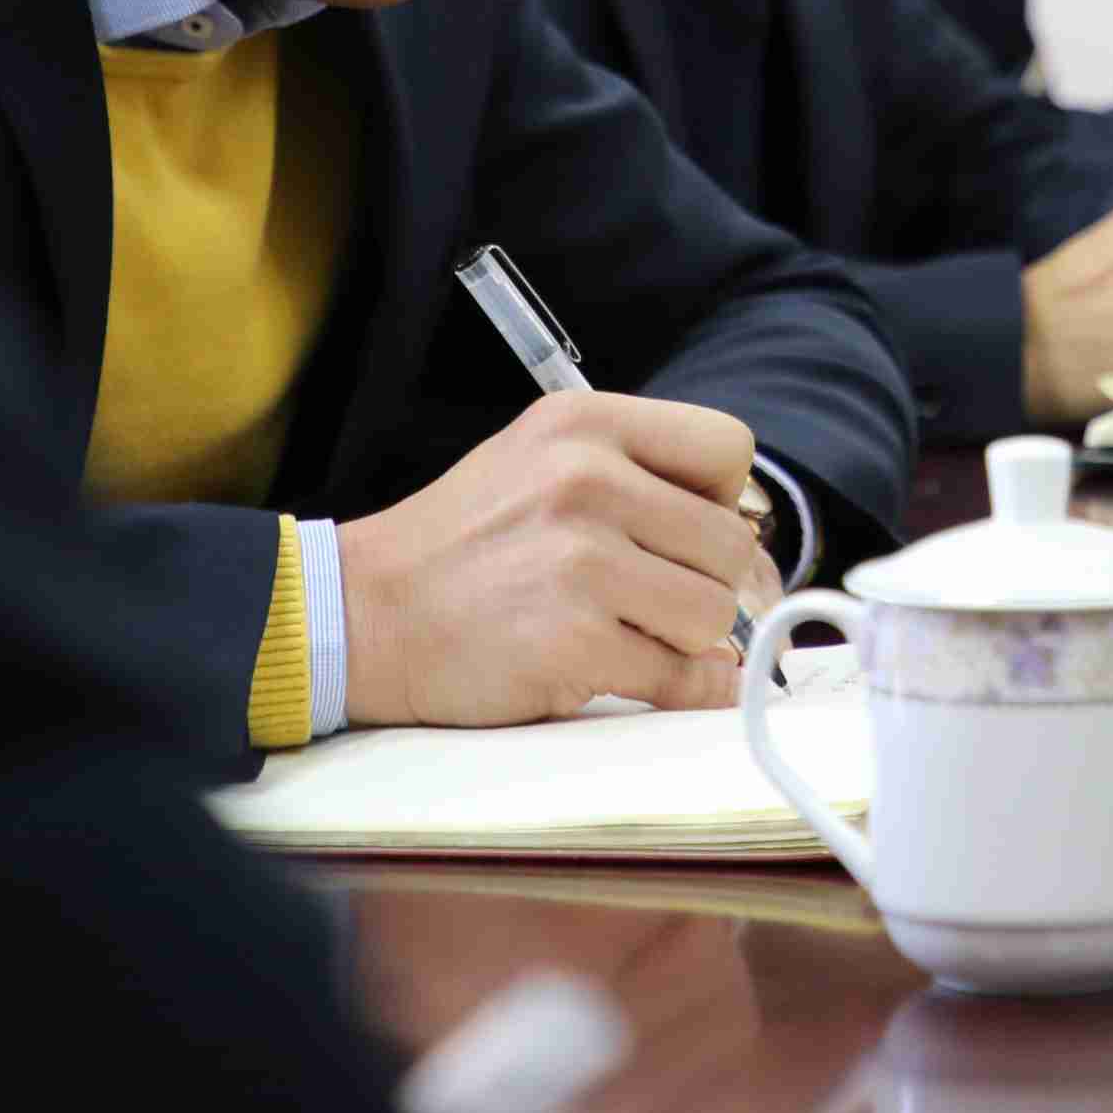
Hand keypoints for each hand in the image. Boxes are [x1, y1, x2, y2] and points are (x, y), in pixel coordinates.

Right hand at [336, 391, 775, 726]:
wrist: (361, 615)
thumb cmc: (456, 548)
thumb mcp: (537, 464)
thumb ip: (637, 481)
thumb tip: (752, 553)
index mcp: (582, 424)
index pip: (727, 448)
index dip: (723, 502)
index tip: (690, 535)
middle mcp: (587, 479)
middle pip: (730, 542)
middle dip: (706, 584)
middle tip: (655, 601)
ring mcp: (581, 561)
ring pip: (713, 614)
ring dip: (682, 639)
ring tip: (620, 631)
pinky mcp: (575, 641)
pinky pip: (679, 677)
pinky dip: (671, 688)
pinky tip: (625, 673)